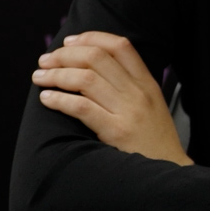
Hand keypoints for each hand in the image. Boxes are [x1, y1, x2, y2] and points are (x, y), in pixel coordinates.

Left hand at [34, 31, 191, 165]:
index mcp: (148, 83)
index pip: (120, 46)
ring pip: (85, 79)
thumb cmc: (155, 142)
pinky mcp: (116, 131)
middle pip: (97, 58)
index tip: (69, 42)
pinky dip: (59, 100)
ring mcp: (129, 111)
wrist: (170, 172)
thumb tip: (94, 71)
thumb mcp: (153, 106)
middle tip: (45, 61)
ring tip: (39, 78)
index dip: (91, 38)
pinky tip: (47, 99)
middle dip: (64, 55)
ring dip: (56, 75)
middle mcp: (139, 93)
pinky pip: (82, 107)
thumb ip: (131, 88)